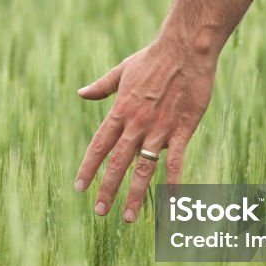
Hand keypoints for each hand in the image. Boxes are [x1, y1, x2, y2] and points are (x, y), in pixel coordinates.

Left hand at [74, 35, 217, 220]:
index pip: (99, 145)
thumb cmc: (154, 57)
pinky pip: (176, 162)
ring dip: (136, 195)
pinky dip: (173, 184)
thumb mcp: (122, 69)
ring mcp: (160, 129)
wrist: (186, 48)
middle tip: (99, 211)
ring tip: (128, 217)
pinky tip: (171, 203)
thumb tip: (81, 93)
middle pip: (118, 163)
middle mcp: (136, 124)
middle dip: (107, 189)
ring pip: (144, 169)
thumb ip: (102, 86)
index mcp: (120, 111)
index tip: (79, 187)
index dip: (88, 168)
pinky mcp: (182, 130)